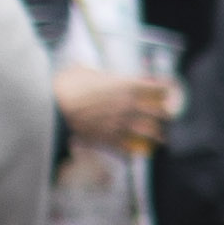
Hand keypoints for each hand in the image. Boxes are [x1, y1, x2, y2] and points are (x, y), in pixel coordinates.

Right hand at [53, 67, 175, 158]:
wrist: (54, 107)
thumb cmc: (68, 85)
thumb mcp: (88, 71)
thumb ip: (103, 76)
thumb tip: (105, 77)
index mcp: (126, 86)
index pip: (157, 87)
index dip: (166, 88)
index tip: (169, 90)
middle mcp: (129, 106)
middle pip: (159, 112)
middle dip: (166, 115)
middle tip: (169, 116)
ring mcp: (121, 124)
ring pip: (148, 133)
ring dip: (157, 135)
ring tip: (162, 138)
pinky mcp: (109, 139)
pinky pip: (128, 147)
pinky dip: (134, 151)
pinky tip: (138, 153)